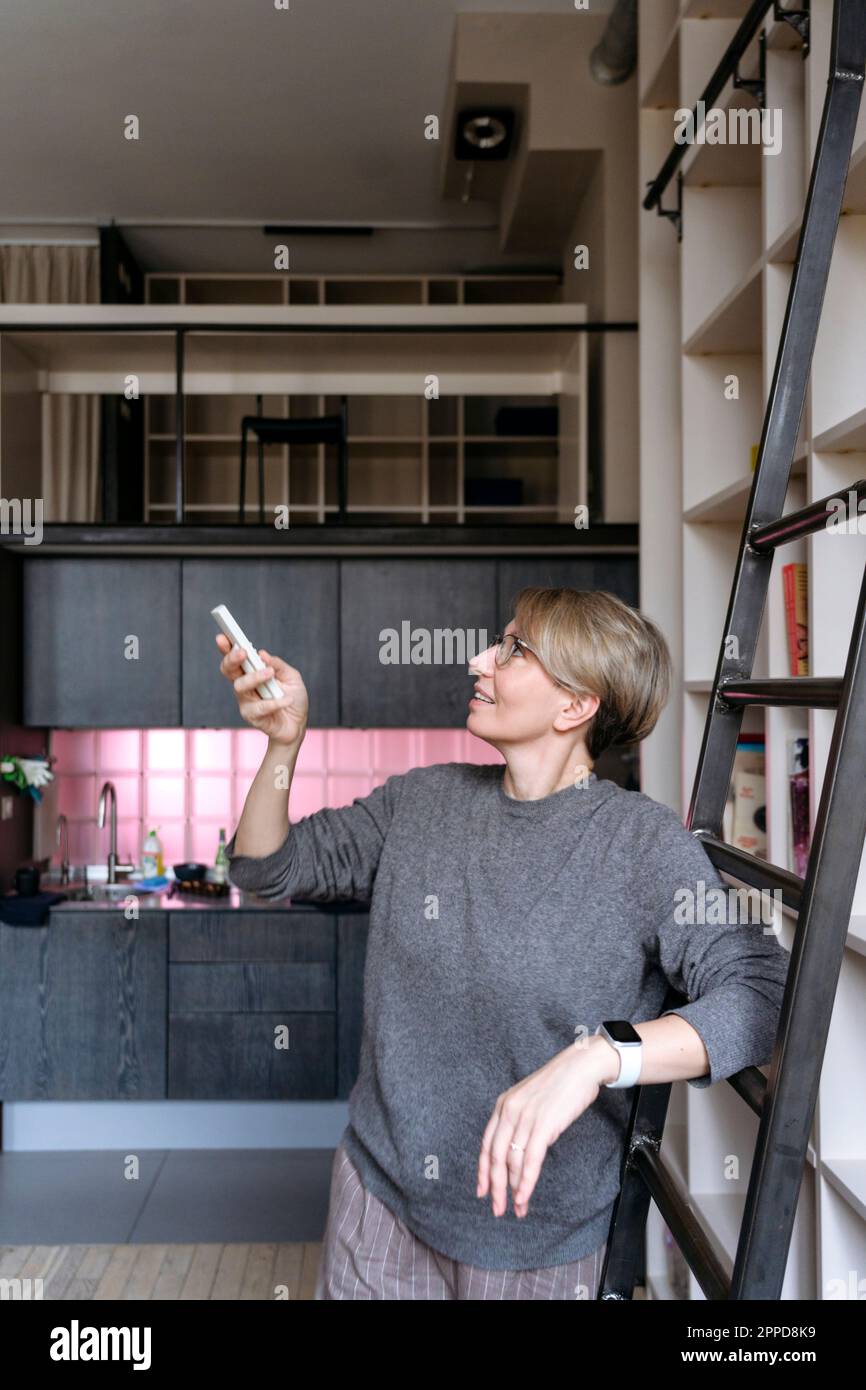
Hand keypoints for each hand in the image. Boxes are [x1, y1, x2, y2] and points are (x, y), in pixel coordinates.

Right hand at [216, 634, 308, 745]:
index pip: (234, 658)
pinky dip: (275, 702)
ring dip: (255, 677)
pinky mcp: (251, 716)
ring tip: (270, 673)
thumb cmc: (293, 697)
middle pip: (228, 670)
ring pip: (240, 686)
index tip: (222, 636)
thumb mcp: (292, 677)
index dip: (226, 647)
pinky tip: (287, 700)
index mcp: (251, 672)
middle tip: (243, 652)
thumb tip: (262, 654)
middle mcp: (244, 685)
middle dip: (232, 659)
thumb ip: (278, 665)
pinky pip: (259, 708)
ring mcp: (246, 701)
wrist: (297, 725)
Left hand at [476, 1036, 617, 1218]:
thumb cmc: (560, 1085)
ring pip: (512, 1162)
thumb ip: (520, 1121)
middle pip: (496, 1158)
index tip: (482, 1191)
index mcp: (503, 1105)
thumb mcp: (531, 1100)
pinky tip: (524, 1197)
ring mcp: (525, 1118)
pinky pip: (530, 1161)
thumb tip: (518, 1150)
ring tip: (517, 1208)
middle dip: (495, 1187)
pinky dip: (526, 1183)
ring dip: (513, 1190)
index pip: (486, 1145)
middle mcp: (509, 1112)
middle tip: (497, 1209)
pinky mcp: (543, 1126)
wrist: (581, 1067)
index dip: (483, 1171)